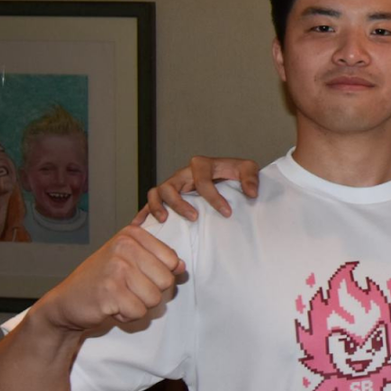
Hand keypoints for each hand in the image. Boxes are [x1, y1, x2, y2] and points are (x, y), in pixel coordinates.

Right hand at [33, 227, 185, 332]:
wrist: (66, 302)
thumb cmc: (102, 280)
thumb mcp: (130, 260)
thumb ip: (158, 259)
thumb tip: (182, 266)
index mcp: (132, 235)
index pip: (172, 260)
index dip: (160, 274)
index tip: (138, 274)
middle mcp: (124, 247)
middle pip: (166, 281)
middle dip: (150, 292)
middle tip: (126, 289)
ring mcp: (116, 269)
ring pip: (154, 298)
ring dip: (139, 305)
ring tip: (118, 297)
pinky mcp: (109, 293)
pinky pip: (139, 312)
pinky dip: (127, 315)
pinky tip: (111, 307)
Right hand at [134, 156, 260, 224]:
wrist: (228, 176)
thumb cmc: (235, 173)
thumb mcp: (247, 169)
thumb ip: (251, 177)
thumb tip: (251, 193)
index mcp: (201, 165)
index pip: (202, 180)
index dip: (213, 197)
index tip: (227, 212)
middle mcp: (183, 174)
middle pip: (171, 185)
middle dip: (180, 203)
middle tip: (194, 218)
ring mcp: (173, 185)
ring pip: (156, 192)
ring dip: (158, 207)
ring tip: (165, 220)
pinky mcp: (168, 197)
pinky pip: (150, 203)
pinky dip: (143, 213)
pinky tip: (139, 225)